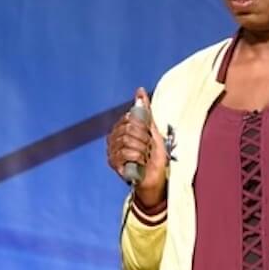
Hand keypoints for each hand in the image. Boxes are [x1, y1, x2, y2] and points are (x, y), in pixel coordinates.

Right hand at [106, 88, 167, 207]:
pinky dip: (137, 158)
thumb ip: (145, 110)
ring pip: (127, 141)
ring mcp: (112, 151)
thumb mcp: (152, 130)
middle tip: (148, 148)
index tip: (149, 136)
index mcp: (122, 128)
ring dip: (142, 150)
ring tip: (145, 157)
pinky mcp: (113, 163)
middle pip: (129, 128)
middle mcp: (114, 138)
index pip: (130, 118)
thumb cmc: (154, 156)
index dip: (143, 127)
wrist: (156, 178)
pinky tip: (140, 163)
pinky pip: (124, 154)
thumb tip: (139, 91)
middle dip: (144, 139)